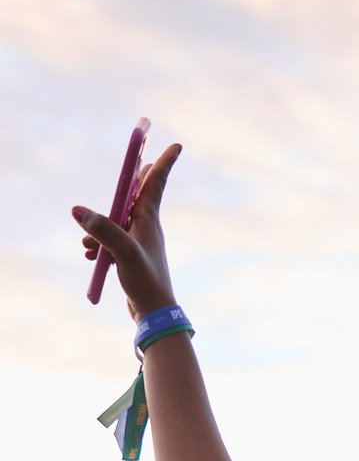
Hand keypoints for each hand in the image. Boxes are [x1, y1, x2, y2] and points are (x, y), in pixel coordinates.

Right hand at [73, 142, 182, 320]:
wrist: (154, 314)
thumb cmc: (146, 282)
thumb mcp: (122, 253)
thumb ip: (102, 230)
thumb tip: (79, 211)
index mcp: (149, 220)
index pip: (155, 183)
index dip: (164, 163)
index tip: (177, 146)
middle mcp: (147, 227)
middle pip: (139, 194)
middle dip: (136, 179)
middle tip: (142, 161)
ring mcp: (140, 241)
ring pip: (119, 219)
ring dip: (102, 225)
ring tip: (90, 247)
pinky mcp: (132, 256)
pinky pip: (113, 239)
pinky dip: (100, 242)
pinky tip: (91, 255)